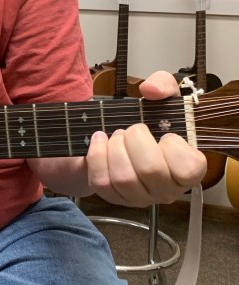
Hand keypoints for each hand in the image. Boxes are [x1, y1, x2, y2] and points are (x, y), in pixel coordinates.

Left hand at [86, 70, 206, 206]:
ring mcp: (141, 198)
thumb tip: (151, 90)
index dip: (172, 146)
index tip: (165, 134)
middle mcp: (167, 190)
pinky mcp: (115, 199)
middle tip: (131, 130)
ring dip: (115, 148)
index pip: (188, 168)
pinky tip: (99, 141)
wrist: (121, 137)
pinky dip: (96, 156)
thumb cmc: (151, 123)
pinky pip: (101, 182)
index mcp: (188, 170)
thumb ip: (164, 85)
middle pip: (150, 170)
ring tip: (116, 136)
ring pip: (124, 178)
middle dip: (135, 139)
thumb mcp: (163, 98)